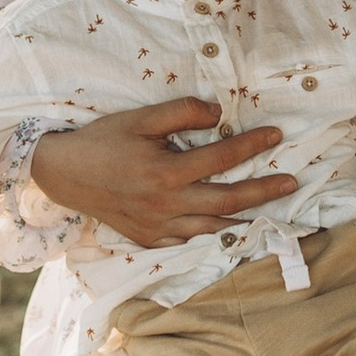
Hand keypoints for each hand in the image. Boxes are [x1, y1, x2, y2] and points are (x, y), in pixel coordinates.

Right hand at [29, 97, 297, 246]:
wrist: (64, 174)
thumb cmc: (103, 141)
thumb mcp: (140, 118)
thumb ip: (180, 113)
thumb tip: (218, 114)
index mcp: (166, 172)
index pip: (222, 157)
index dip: (252, 145)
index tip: (276, 135)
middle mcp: (166, 205)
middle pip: (227, 201)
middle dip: (264, 191)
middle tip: (291, 182)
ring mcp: (157, 227)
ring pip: (212, 229)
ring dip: (244, 220)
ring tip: (270, 212)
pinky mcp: (149, 240)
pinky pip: (188, 243)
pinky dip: (212, 238)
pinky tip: (228, 230)